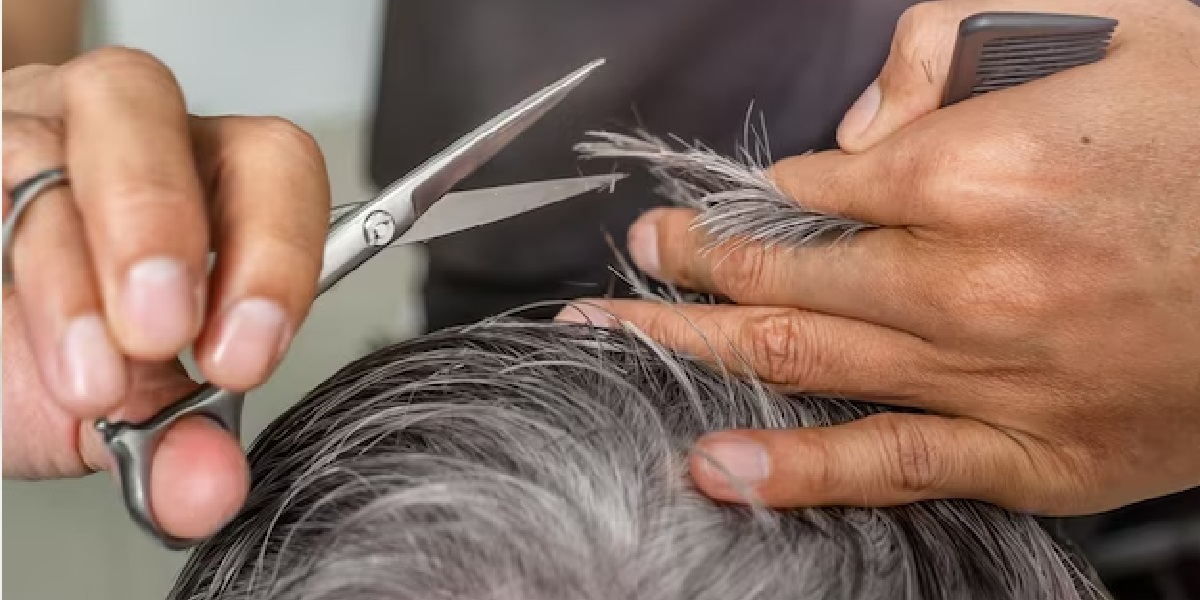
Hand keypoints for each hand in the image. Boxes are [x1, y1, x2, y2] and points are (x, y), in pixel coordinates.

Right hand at [2, 48, 329, 538]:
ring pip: (37, 144)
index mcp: (198, 173)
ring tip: (87, 374)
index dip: (271, 252)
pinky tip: (2, 328)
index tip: (240, 358)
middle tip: (158, 335)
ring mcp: (10, 131)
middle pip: (141, 101)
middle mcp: (109, 130)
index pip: (270, 163)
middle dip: (155, 222)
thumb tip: (206, 489)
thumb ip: (174, 441)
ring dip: (66, 271)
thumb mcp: (121, 414)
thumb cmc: (53, 354)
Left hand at [559, 0, 1199, 515]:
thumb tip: (868, 113)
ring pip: (809, 361)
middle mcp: (970, 278)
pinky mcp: (1036, 453)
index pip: (817, 186)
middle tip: (640, 258)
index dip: (754, 195)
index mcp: (982, 167)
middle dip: (696, 266)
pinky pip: (890, 464)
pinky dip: (794, 467)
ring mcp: (997, 374)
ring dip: (699, 347)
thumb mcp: (1122, 23)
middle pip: (788, 275)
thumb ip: (964, 43)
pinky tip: (714, 464)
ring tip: (620, 335)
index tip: (716, 202)